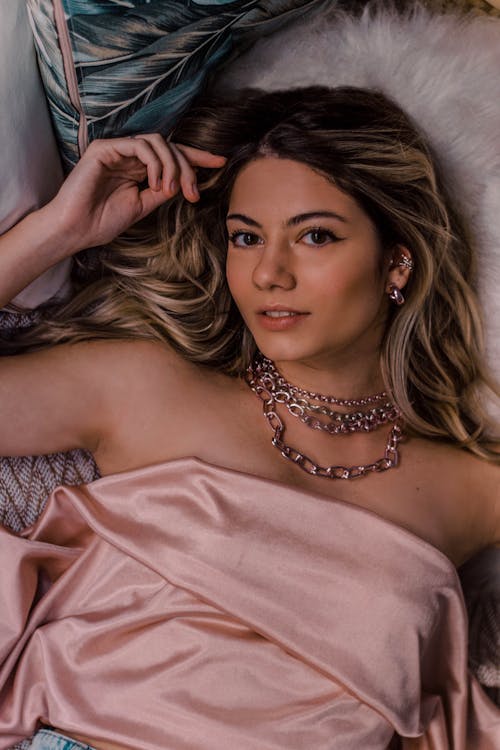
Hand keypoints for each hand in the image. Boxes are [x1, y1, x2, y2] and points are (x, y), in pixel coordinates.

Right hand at [47, 133, 226, 252]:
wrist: (76, 229)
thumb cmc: (103, 221)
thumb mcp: (143, 206)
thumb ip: (162, 191)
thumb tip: (186, 183)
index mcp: (138, 168)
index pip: (171, 156)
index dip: (197, 158)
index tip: (221, 163)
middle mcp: (129, 155)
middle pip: (170, 147)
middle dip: (188, 167)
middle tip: (194, 192)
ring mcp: (117, 149)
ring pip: (158, 142)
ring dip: (172, 165)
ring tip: (171, 190)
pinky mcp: (105, 148)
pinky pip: (140, 145)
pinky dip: (155, 162)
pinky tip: (156, 182)